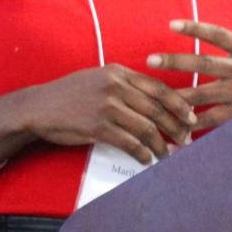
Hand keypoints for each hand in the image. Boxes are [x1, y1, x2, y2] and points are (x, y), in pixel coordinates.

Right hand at [17, 64, 196, 163]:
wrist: (40, 106)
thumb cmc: (71, 94)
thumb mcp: (99, 78)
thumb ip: (125, 84)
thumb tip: (154, 102)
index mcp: (118, 72)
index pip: (158, 87)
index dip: (179, 104)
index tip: (191, 117)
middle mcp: (115, 86)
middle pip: (157, 108)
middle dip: (176, 127)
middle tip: (186, 140)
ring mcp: (106, 106)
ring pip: (146, 128)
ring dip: (161, 145)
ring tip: (168, 155)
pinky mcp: (98, 127)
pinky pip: (129, 143)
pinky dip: (142, 154)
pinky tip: (146, 160)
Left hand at [146, 0, 231, 130]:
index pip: (218, 35)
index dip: (195, 29)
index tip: (171, 24)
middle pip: (204, 65)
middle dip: (176, 63)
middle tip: (150, 60)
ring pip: (203, 96)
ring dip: (178, 97)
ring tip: (153, 98)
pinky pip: (212, 121)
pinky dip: (193, 126)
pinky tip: (174, 128)